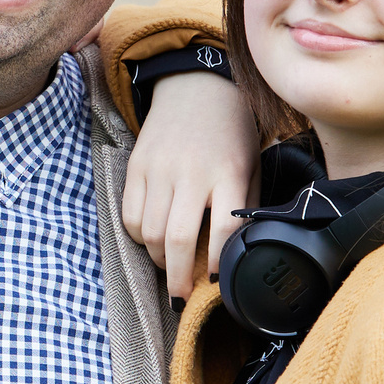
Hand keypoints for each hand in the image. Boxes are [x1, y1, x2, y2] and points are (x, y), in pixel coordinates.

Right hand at [121, 73, 257, 301]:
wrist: (196, 86)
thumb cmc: (231, 131)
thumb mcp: (253, 163)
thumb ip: (247, 205)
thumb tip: (237, 252)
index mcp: (229, 171)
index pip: (224, 228)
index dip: (219, 263)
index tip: (215, 283)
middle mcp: (191, 172)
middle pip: (178, 239)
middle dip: (178, 277)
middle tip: (180, 297)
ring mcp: (159, 169)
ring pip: (150, 233)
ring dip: (158, 259)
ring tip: (169, 266)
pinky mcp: (136, 167)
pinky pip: (130, 216)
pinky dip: (139, 237)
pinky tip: (153, 239)